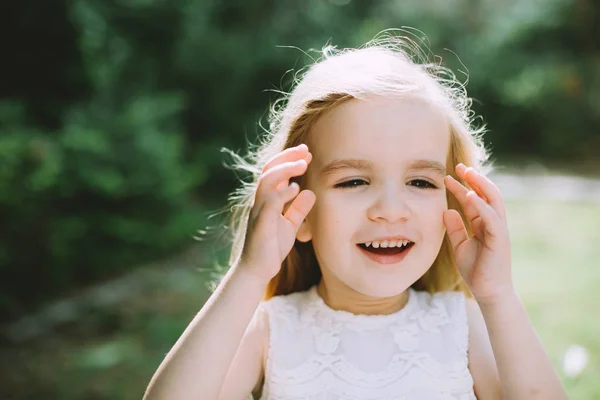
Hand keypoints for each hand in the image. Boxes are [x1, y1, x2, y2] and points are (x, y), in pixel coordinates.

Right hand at [238, 144, 315, 283]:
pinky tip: (296, 188)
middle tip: (305, 150)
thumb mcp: (290, 225)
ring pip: (266, 182)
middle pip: (268, 170)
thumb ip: (298, 209)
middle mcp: (260, 202)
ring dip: (285, 170)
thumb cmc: (271, 247)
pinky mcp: (260, 226)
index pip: (274, 171)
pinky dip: (282, 194)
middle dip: (287, 157)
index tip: (306, 152)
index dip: (289, 159)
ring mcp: (259, 212)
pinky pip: (269, 205)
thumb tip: (310, 191)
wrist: (256, 271)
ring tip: (302, 164)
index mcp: (267, 199)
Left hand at [443, 163, 513, 303]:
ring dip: (481, 185)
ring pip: (494, 201)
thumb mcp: (460, 245)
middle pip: (487, 194)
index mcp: (484, 224)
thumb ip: (455, 228)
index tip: (447, 176)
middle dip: (474, 179)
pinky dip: (482, 206)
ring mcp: (498, 229)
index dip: (462, 187)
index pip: (473, 200)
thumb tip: (446, 210)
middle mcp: (493, 223)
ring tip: (468, 173)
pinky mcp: (499, 239)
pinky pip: (492, 218)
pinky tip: (470, 196)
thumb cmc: (476, 270)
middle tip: (459, 166)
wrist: (488, 292)